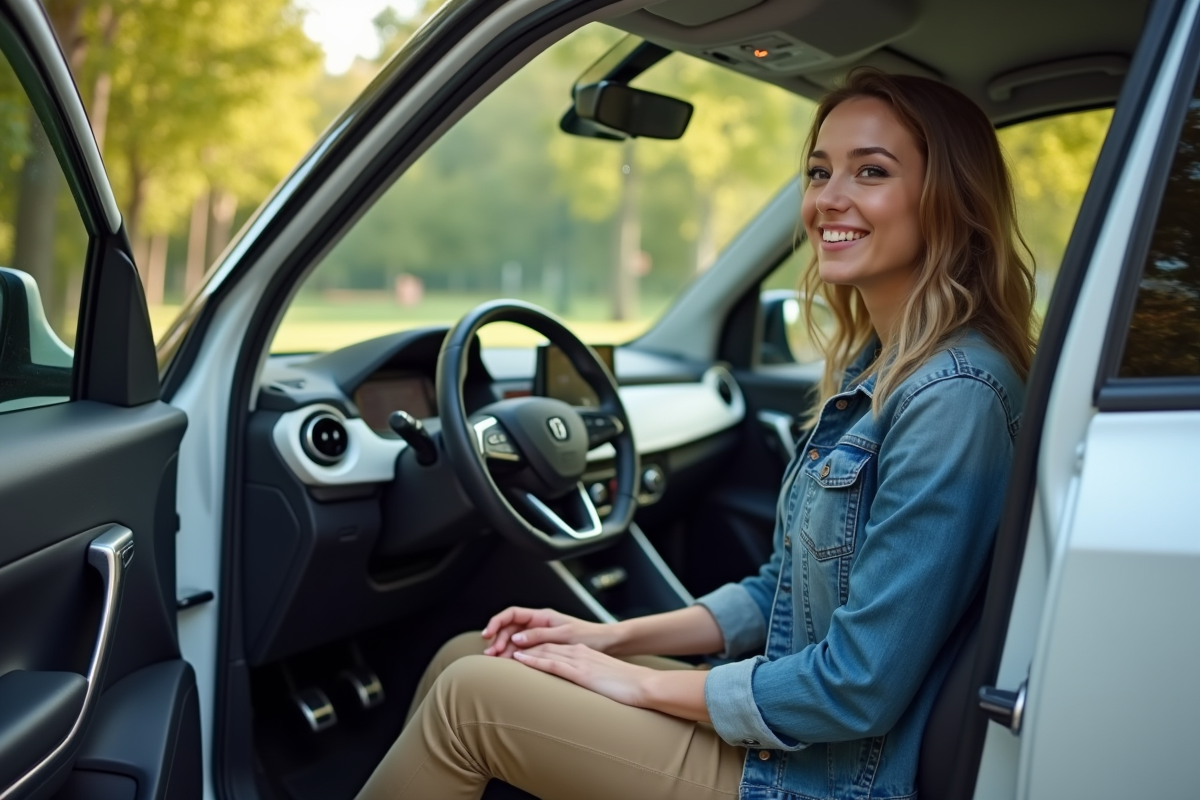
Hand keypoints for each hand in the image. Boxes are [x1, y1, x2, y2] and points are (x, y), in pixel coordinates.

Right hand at [481, 606, 618, 657]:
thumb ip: (540, 635)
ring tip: (496, 662)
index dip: (496, 622)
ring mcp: (541, 637)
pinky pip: (525, 651)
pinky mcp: (545, 649)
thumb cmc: (590, 636)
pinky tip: (510, 665)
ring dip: (504, 650)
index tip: (487, 634)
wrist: (607, 644)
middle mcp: (539, 625)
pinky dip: (515, 657)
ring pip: (514, 641)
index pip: (511, 614)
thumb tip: (516, 638)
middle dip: (497, 639)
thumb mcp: (564, 634)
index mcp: (542, 616)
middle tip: (491, 654)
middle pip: (509, 629)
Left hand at [512, 643, 650, 706]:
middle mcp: (577, 652)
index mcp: (582, 652)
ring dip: (520, 651)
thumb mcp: (599, 679)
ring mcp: (578, 661)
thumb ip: (584, 679)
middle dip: (519, 647)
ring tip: (501, 653)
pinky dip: (533, 660)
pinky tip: (519, 660)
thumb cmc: (624, 686)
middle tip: (499, 650)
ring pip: (543, 651)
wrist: (642, 685)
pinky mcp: (580, 672)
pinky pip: (552, 663)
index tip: (512, 652)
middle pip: (542, 645)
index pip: (550, 646)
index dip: (529, 648)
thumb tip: (572, 689)